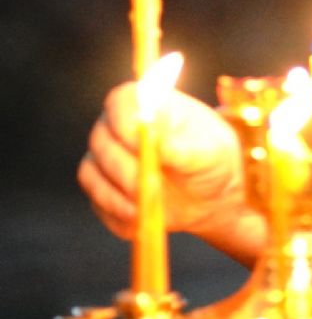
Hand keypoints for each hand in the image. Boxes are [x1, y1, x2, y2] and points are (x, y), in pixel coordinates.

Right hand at [79, 83, 249, 245]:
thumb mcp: (211, 153)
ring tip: (149, 206)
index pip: (121, 101)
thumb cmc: (213, 161)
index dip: (125, 121)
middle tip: (150, 185)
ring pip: (91, 174)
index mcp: (148, 105)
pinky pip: (97, 203)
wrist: (212, 194)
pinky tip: (142, 218)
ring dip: (118, 194)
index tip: (142, 142)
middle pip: (101, 140)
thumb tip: (162, 147)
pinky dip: (117, 213)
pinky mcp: (102, 189)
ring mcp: (105, 159)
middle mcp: (118, 127)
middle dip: (124, 166)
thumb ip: (185, 149)